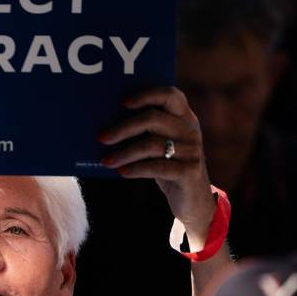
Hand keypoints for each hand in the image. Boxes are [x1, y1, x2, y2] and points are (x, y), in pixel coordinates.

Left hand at [99, 87, 216, 235]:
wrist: (193, 200)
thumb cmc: (169, 167)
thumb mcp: (161, 146)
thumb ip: (146, 132)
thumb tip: (107, 126)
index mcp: (184, 117)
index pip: (170, 95)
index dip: (146, 95)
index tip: (123, 104)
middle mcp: (190, 130)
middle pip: (153, 119)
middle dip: (123, 128)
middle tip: (102, 138)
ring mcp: (192, 151)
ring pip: (152, 145)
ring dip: (124, 153)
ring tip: (106, 161)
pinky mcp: (190, 172)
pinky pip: (157, 167)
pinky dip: (136, 169)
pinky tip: (121, 172)